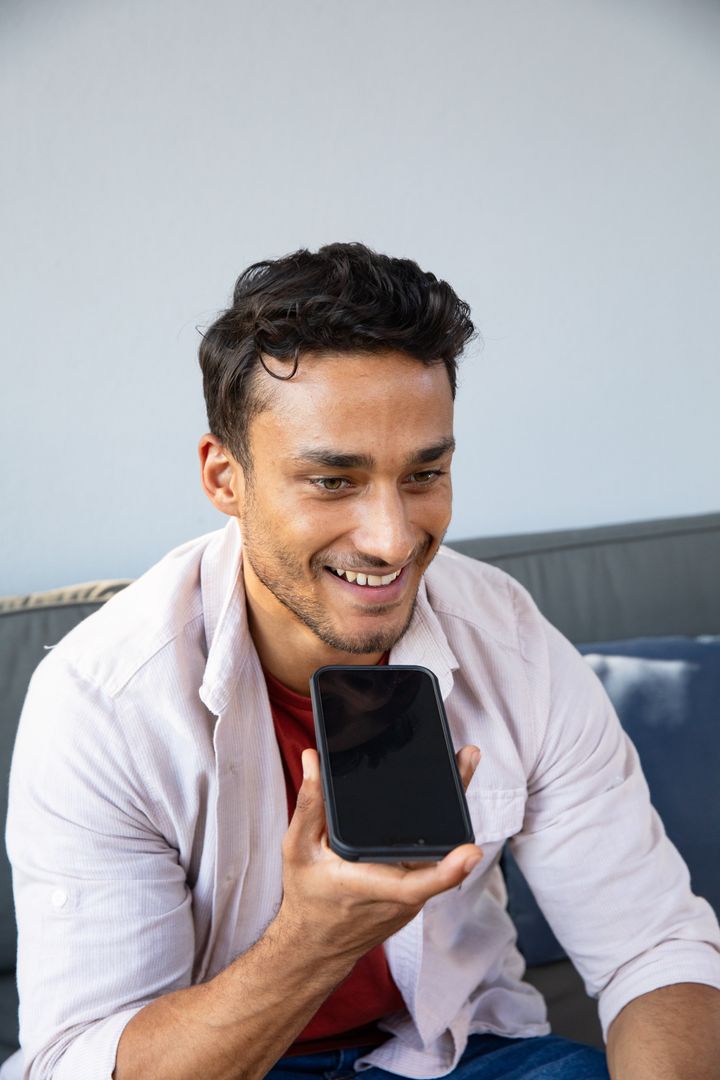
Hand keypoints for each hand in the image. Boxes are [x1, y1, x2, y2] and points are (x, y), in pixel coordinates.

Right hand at [275, 745, 482, 968]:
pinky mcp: (415, 895)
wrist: (315, 944)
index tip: (470, 851)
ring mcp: (411, 898)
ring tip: (460, 765)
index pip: (416, 882)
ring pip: (441, 855)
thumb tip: (313, 762)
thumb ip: (309, 805)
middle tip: (467, 760)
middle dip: (457, 804)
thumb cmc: (306, 896)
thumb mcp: (298, 849)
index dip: (448, 870)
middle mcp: (399, 895)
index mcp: (370, 885)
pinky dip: (441, 832)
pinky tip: (443, 799)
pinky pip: (434, 862)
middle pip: (440, 854)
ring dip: (453, 813)